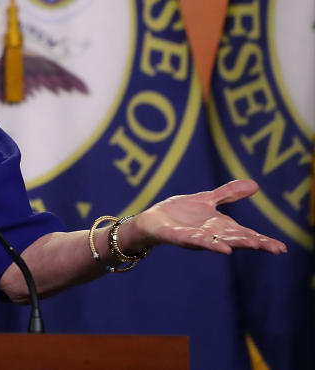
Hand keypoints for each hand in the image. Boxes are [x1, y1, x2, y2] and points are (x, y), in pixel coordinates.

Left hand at [132, 179, 286, 254]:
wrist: (151, 220)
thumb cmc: (179, 213)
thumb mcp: (206, 199)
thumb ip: (228, 194)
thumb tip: (255, 185)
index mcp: (219, 226)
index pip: (245, 234)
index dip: (263, 240)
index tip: (281, 248)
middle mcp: (210, 234)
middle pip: (236, 239)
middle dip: (255, 243)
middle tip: (275, 248)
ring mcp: (195, 237)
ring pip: (218, 241)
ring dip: (236, 243)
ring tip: (254, 245)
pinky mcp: (178, 237)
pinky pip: (195, 241)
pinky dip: (208, 244)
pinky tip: (221, 248)